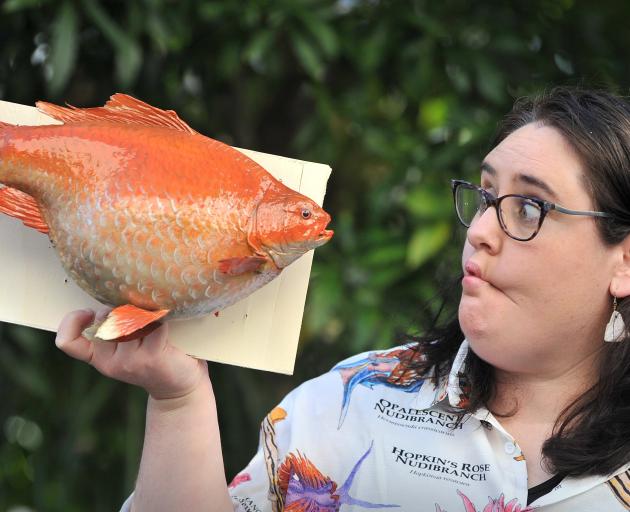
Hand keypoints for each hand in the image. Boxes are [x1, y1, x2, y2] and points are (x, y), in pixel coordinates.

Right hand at [55, 309, 208, 401]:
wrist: (179, 385)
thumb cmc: (153, 355)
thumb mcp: (126, 344)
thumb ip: (113, 326)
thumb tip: (111, 291)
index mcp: (98, 357)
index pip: (67, 342)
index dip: (71, 322)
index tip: (89, 312)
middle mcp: (109, 362)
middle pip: (105, 319)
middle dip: (121, 308)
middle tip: (139, 316)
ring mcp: (129, 361)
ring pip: (129, 319)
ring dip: (144, 314)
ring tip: (153, 322)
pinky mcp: (151, 357)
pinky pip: (154, 324)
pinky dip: (162, 321)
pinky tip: (166, 328)